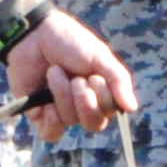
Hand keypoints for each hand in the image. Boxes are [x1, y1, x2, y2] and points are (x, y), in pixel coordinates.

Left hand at [3, 9, 138, 141]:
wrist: (34, 33)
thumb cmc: (69, 41)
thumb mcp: (100, 56)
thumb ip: (118, 80)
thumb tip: (132, 108)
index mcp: (99, 90)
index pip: (110, 112)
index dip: (103, 99)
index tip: (94, 76)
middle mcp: (82, 103)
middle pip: (94, 123)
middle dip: (85, 101)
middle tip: (77, 79)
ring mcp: (60, 109)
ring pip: (71, 121)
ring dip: (63, 95)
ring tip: (54, 72)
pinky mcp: (39, 114)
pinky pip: (51, 133)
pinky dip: (52, 120)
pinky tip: (46, 102)